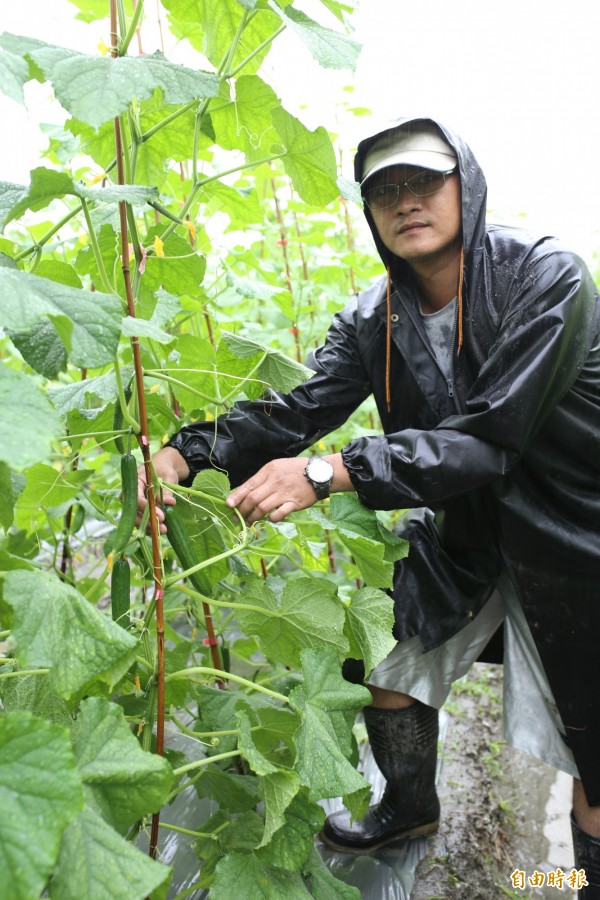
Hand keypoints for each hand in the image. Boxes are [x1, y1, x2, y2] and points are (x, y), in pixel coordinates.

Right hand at [136, 446, 189, 533]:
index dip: (147, 508)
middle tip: (163, 528)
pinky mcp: (139, 510)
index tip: (161, 516)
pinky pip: (142, 521)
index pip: (136, 498)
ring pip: (137, 519)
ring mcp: (134, 503)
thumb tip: (168, 503)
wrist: (163, 469)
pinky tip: (160, 531)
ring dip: (149, 527)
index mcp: (134, 482)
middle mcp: (131, 494)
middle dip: (147, 522)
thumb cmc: (164, 469)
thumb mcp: (168, 476)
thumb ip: (166, 489)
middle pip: (134, 512)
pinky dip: (150, 527)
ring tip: (164, 531)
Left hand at [226, 454, 351, 524]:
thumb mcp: (277, 467)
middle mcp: (275, 482)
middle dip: (242, 510)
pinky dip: (271, 518)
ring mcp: (285, 493)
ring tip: (248, 522)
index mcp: (269, 471)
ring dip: (253, 517)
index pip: (248, 485)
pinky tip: (269, 519)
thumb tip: (244, 492)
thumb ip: (262, 478)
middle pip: (253, 499)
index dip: (236, 496)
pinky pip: (278, 514)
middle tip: (237, 517)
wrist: (319, 473)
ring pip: (262, 508)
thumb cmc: (295, 470)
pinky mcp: (294, 504)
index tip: (228, 505)